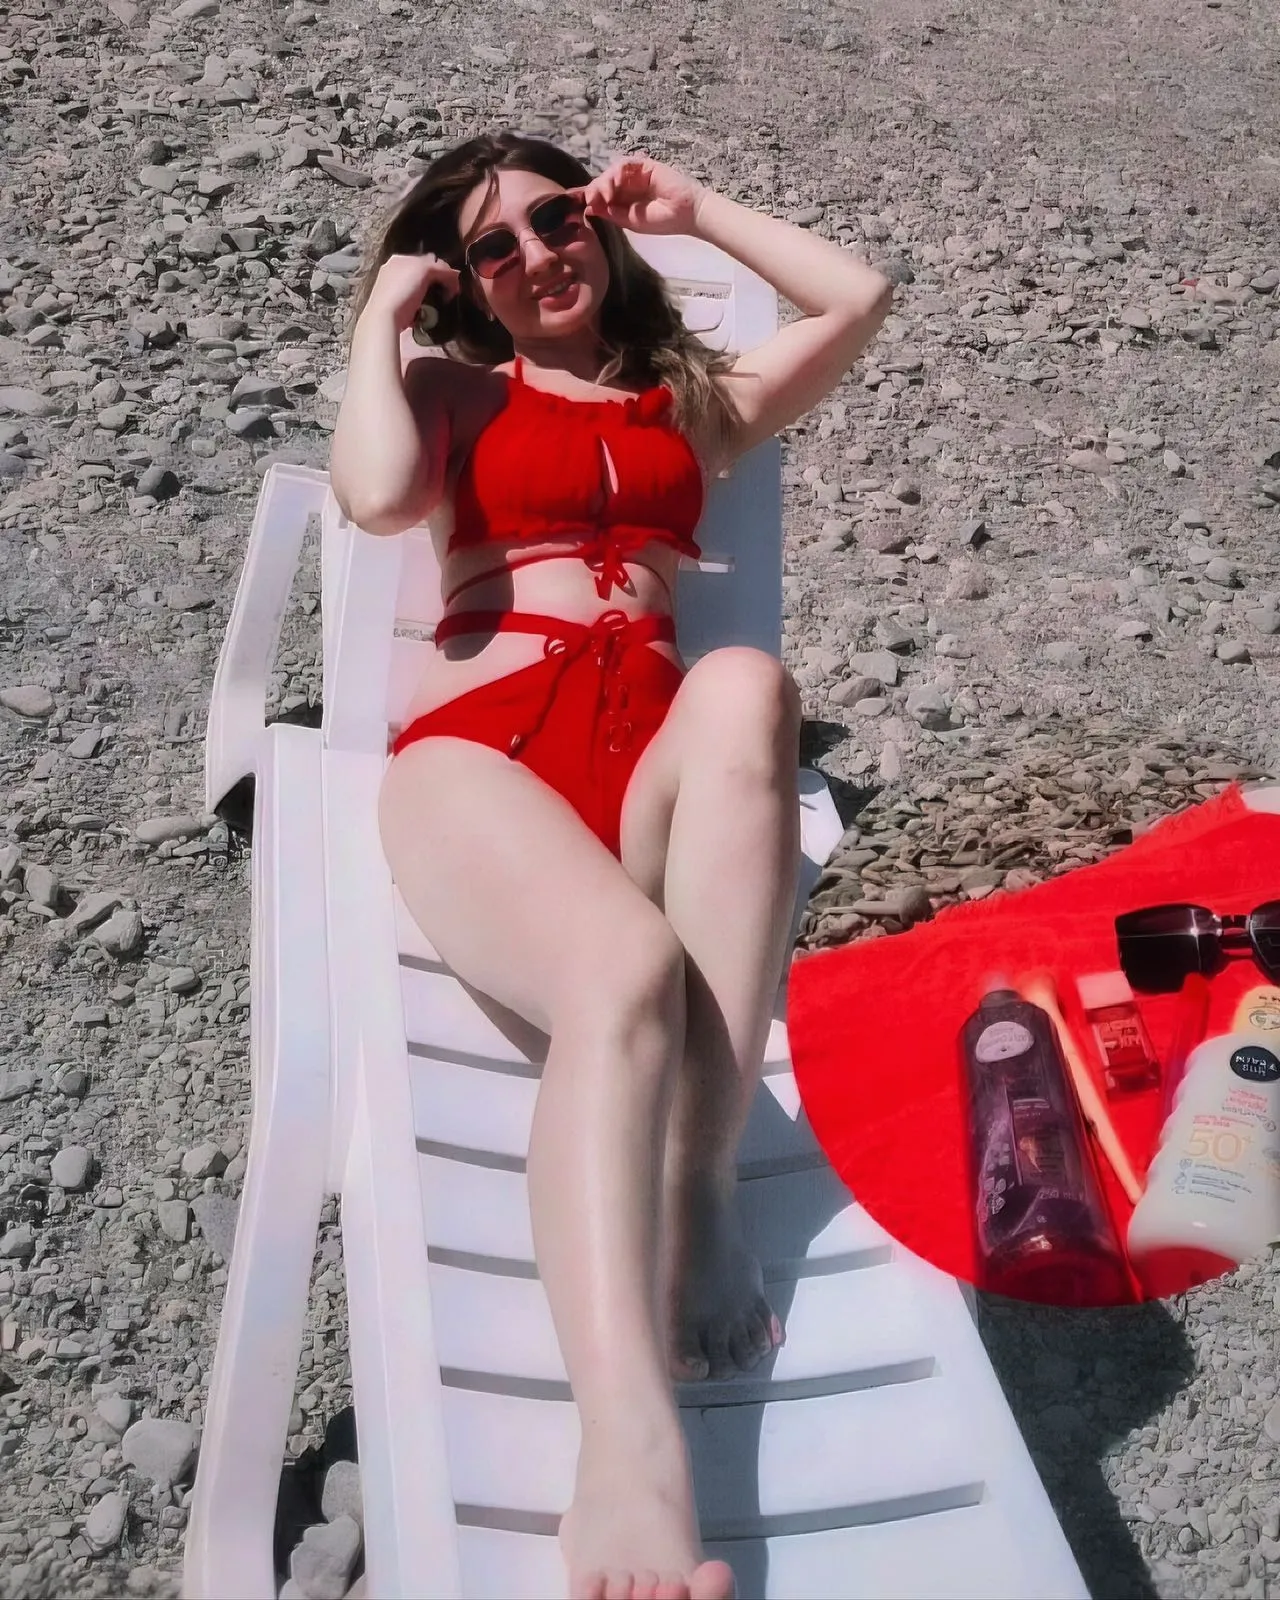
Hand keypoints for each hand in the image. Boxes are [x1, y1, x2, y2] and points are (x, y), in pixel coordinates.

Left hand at [364, 251, 460, 332]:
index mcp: (399, 258)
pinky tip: (422, 314)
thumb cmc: (403, 290)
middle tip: (446, 295)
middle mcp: (393, 270)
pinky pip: (411, 304)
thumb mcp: (424, 271)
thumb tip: (455, 275)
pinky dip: (419, 308)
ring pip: (417, 289)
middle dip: (436, 283)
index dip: (443, 270)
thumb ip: (441, 269)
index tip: (453, 285)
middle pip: (423, 274)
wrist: (384, 318)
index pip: (428, 260)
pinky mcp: (392, 307)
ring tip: (435, 306)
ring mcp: (391, 289)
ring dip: (429, 296)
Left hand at [573, 156, 705, 236]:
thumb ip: (611, 213)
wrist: (686, 214)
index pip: (600, 195)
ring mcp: (635, 174)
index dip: (586, 196)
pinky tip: (614, 184)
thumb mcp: (630, 221)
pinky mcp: (644, 165)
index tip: (571, 202)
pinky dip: (616, 173)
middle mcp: (626, 185)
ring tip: (605, 196)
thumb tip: (589, 207)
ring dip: (603, 183)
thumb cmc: (662, 220)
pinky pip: (624, 164)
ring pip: (610, 172)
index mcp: (623, 200)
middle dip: (593, 190)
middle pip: (602, 182)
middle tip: (590, 200)